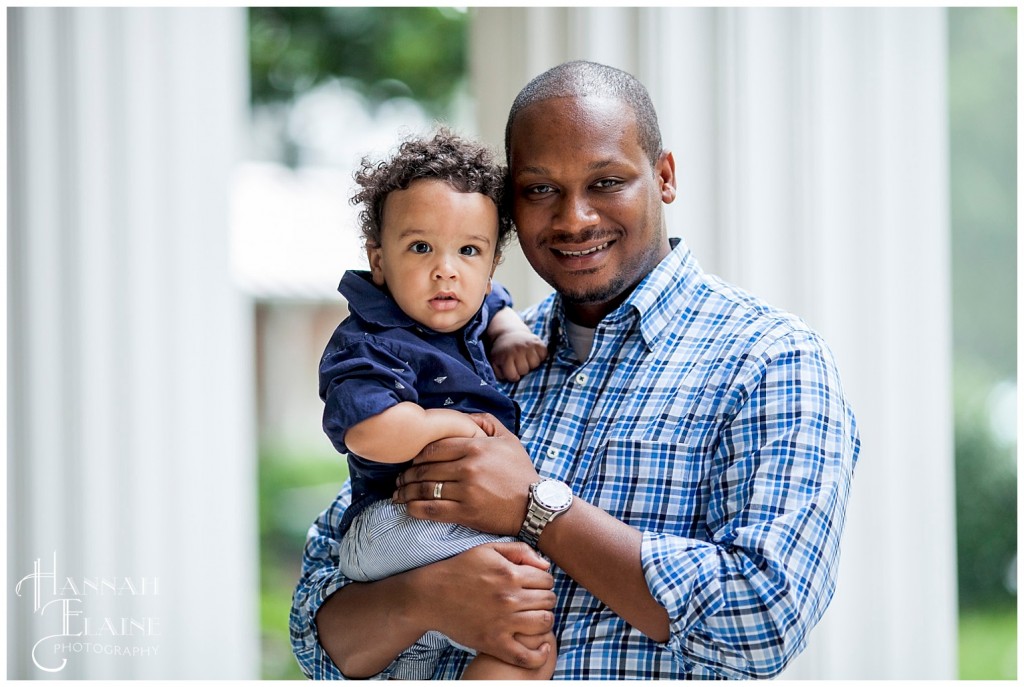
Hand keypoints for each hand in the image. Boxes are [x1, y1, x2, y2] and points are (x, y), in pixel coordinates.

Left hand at [393, 413, 540, 534]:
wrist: (535, 506)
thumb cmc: (521, 472)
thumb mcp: (509, 440)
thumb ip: (486, 423)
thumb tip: (464, 416)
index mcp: (476, 447)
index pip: (434, 447)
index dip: (417, 454)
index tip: (410, 460)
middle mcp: (468, 467)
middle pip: (425, 468)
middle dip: (407, 474)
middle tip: (399, 478)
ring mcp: (466, 491)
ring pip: (425, 488)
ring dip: (406, 491)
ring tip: (399, 493)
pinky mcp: (466, 512)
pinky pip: (431, 509)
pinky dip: (414, 508)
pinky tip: (408, 507)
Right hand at [410, 541, 556, 668]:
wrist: (431, 596)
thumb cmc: (459, 570)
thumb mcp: (488, 549)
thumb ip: (520, 550)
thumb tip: (546, 565)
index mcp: (510, 574)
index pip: (548, 579)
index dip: (544, 581)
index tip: (535, 584)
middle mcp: (509, 598)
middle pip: (549, 600)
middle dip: (545, 598)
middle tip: (533, 600)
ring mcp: (503, 623)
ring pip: (544, 623)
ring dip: (544, 619)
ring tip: (534, 617)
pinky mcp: (494, 643)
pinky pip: (526, 656)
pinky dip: (539, 654)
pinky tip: (542, 645)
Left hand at [489, 329, 546, 381]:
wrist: (509, 333)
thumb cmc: (502, 352)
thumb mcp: (495, 362)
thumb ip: (500, 374)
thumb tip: (512, 381)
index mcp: (506, 357)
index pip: (513, 376)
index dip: (512, 376)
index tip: (511, 370)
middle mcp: (517, 350)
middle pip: (525, 371)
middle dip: (521, 369)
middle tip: (518, 362)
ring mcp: (528, 345)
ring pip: (535, 364)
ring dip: (531, 363)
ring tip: (525, 358)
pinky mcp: (537, 341)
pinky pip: (544, 355)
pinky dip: (540, 356)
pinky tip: (533, 354)